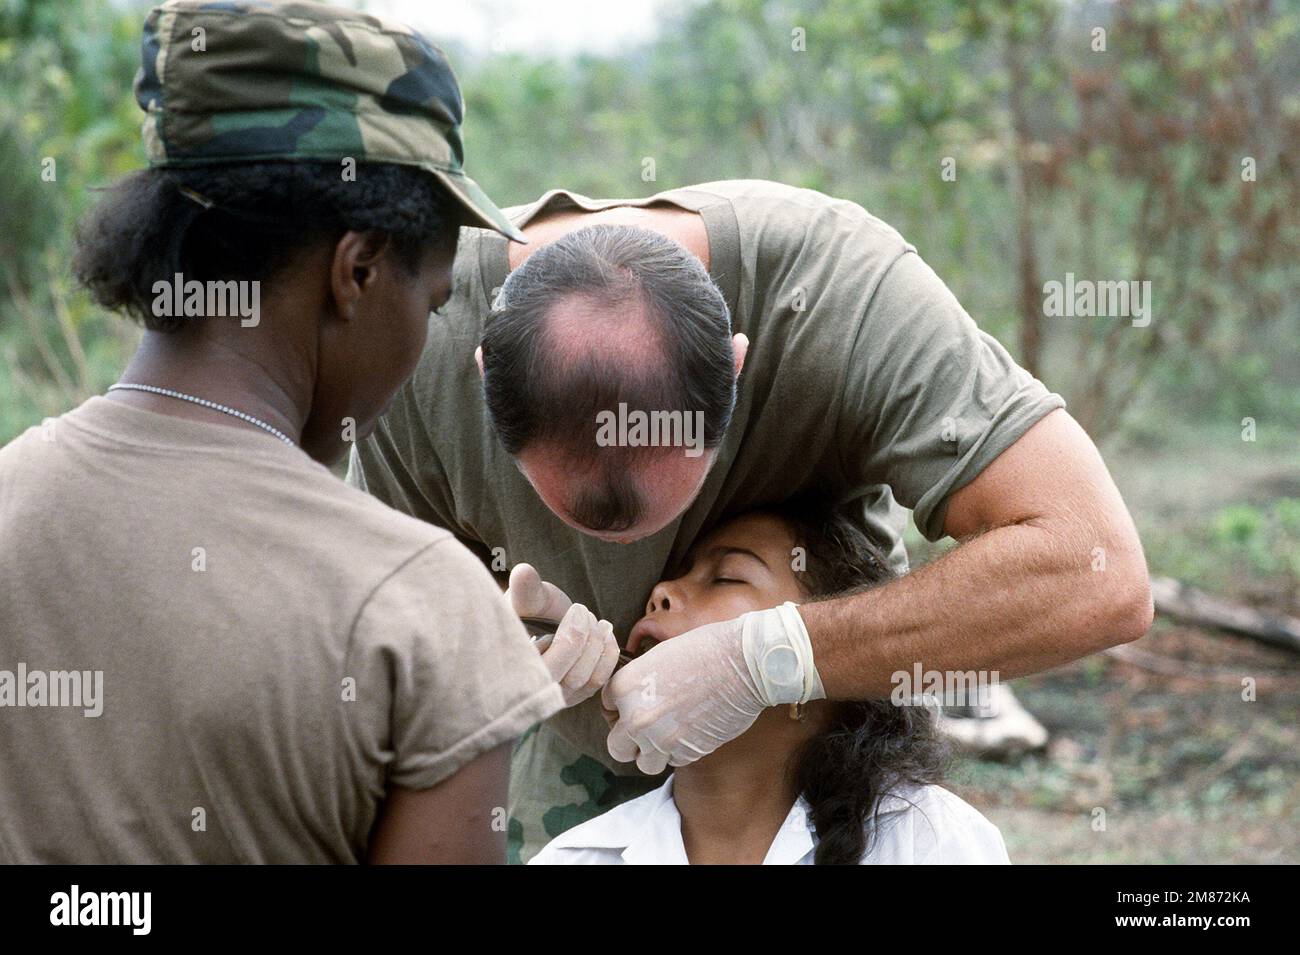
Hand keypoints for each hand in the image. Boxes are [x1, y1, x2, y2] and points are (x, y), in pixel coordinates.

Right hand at [506, 564, 617, 707]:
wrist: (537, 622)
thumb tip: (523, 572)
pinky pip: (597, 683)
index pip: (546, 671)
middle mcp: (532, 693)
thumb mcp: (522, 598)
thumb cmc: (525, 610)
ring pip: (587, 680)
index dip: (569, 641)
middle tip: (584, 611)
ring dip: (598, 645)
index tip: (578, 609)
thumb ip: (524, 591)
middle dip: (585, 639)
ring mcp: (554, 697)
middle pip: (571, 677)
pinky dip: (607, 656)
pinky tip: (606, 634)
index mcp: (513, 672)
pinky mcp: (573, 695)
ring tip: (597, 620)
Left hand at [601, 616, 764, 774]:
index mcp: (624, 688)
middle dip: (629, 740)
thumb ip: (639, 684)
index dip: (621, 707)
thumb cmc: (703, 649)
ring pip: (645, 763)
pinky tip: (694, 730)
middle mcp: (636, 718)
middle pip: (617, 747)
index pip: (606, 707)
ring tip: (669, 734)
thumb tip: (634, 701)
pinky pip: (675, 760)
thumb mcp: (658, 657)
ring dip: (654, 753)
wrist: (742, 662)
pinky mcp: (687, 752)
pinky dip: (681, 750)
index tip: (637, 703)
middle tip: (647, 729)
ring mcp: (661, 740)